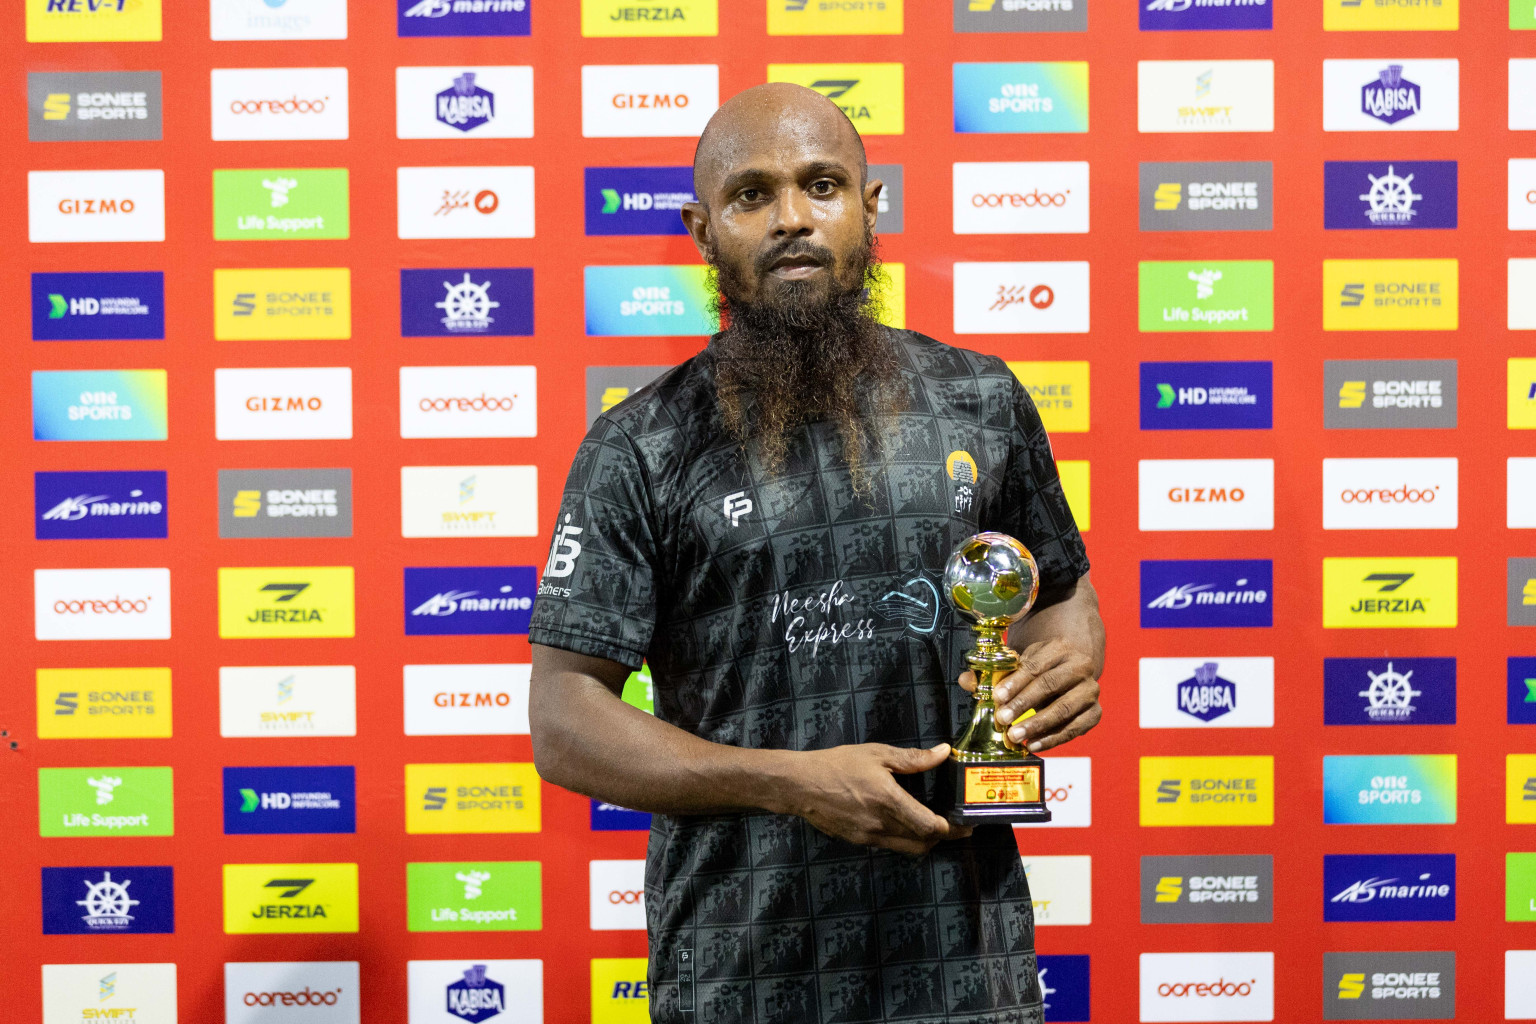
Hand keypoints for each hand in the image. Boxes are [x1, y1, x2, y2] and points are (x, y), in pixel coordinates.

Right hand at [783, 743, 972, 855]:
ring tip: (934, 823)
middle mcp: (881, 825)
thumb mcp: (877, 754)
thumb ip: (913, 758)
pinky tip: (906, 821)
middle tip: (956, 824)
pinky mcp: (860, 841)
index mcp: (889, 801)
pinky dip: (905, 838)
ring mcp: (870, 837)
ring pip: (909, 848)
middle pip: (924, 843)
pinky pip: (891, 845)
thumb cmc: (838, 764)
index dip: (951, 828)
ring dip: (925, 840)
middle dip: (944, 837)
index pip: (930, 827)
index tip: (964, 821)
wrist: (801, 785)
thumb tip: (943, 752)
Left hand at [958, 638, 1100, 752]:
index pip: (1035, 666)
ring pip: (1064, 708)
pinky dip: (1054, 739)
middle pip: (1050, 685)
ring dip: (1038, 724)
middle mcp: (1080, 666)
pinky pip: (1075, 728)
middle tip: (1003, 720)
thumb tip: (966, 681)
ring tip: (1016, 737)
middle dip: (1024, 704)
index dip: (1015, 682)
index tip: (998, 697)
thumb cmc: (1041, 668)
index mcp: (1060, 648)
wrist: (1073, 670)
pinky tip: (1034, 745)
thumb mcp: (1021, 663)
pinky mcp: (1095, 712)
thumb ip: (993, 673)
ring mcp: (1090, 690)